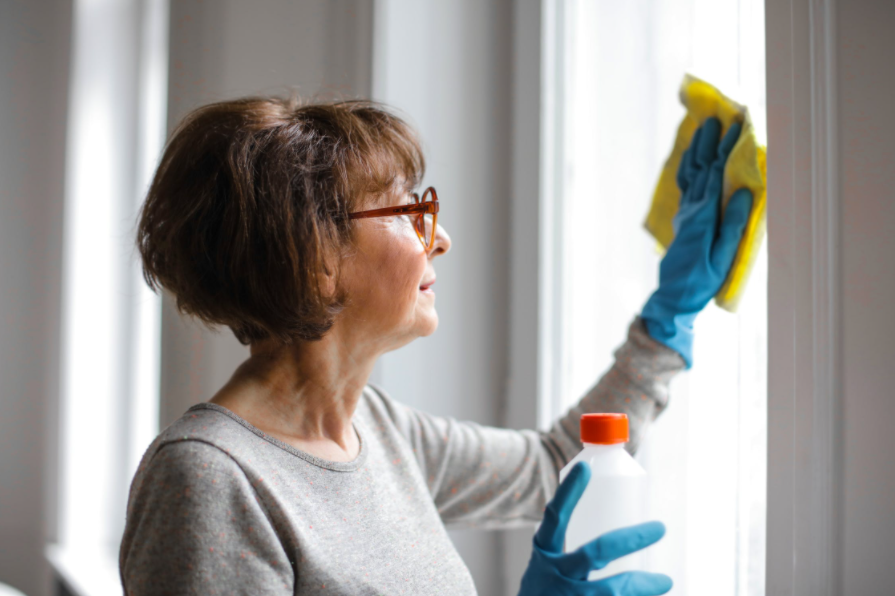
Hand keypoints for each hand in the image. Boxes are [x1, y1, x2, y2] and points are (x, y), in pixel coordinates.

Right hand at [518, 462, 671, 595]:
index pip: (555, 517)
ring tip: (664, 580)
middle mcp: (555, 574)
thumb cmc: (546, 594)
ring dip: (641, 585)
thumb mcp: (547, 567)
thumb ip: (574, 554)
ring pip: (611, 590)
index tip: (584, 467)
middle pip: (596, 552)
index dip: (568, 492)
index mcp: (545, 553)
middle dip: (630, 539)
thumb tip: (621, 538)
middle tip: (659, 528)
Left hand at [641, 117, 753, 366]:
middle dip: (708, 142)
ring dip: (696, 150)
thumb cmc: (703, 280)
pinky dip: (689, 167)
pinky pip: (685, 186)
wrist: (674, 295)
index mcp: (703, 216)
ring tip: (702, 130)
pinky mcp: (683, 220)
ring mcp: (685, 214)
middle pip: (699, 168)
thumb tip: (741, 192)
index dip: (725, 149)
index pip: (715, 175)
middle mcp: (691, 210)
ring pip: (689, 174)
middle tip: (717, 117)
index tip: (736, 127)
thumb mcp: (723, 256)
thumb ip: (732, 224)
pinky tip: (691, 159)